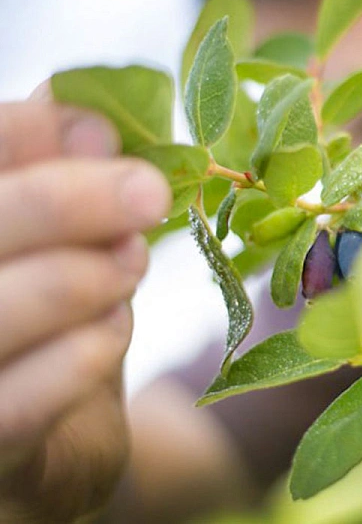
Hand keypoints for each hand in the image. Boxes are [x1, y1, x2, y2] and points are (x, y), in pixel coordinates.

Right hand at [0, 94, 169, 521]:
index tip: (104, 133)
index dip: (26, 134)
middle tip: (151, 192)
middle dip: (73, 200)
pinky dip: (87, 352)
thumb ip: (53, 173)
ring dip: (87, 275)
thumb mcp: (47, 234)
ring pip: (2, 309)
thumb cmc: (40, 314)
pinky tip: (112, 326)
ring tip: (131, 261)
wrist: (43, 433)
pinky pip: (22, 402)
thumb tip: (90, 124)